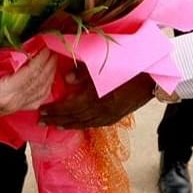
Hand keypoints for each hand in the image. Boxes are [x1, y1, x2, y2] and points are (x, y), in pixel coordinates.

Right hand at [0, 45, 57, 120]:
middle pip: (40, 83)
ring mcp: (12, 108)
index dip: (42, 57)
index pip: (31, 74)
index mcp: (4, 94)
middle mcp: (12, 104)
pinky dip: (45, 89)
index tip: (47, 41)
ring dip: (50, 75)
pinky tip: (47, 79)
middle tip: (55, 45)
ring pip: (41, 93)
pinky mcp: (10, 109)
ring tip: (54, 58)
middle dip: (50, 64)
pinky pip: (35, 101)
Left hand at [38, 68, 155, 128]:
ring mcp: (109, 116)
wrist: (152, 78)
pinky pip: (94, 124)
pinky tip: (76, 124)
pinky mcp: (115, 117)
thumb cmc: (126, 68)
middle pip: (73, 118)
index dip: (54, 109)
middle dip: (56, 119)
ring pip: (83, 123)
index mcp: (96, 98)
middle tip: (41, 121)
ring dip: (67, 124)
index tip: (40, 110)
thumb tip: (66, 80)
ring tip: (54, 125)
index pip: (69, 107)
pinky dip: (82, 125)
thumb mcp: (103, 67)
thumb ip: (83, 73)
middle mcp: (100, 111)